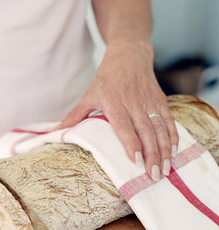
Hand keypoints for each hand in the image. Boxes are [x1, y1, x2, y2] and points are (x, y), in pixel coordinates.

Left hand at [57, 41, 178, 180]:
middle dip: (151, 154)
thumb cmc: (106, 78)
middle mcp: (133, 102)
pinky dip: (173, 136)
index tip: (136, 161)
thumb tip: (56, 131)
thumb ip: (75, 115)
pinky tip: (174, 151)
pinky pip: (168, 120)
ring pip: (159, 128)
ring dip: (164, 150)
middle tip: (153, 175)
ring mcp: (149, 101)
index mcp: (114, 102)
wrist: (129, 55)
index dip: (131, 144)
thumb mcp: (89, 94)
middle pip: (145, 131)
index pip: (124, 126)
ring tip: (165, 169)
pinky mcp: (160, 100)